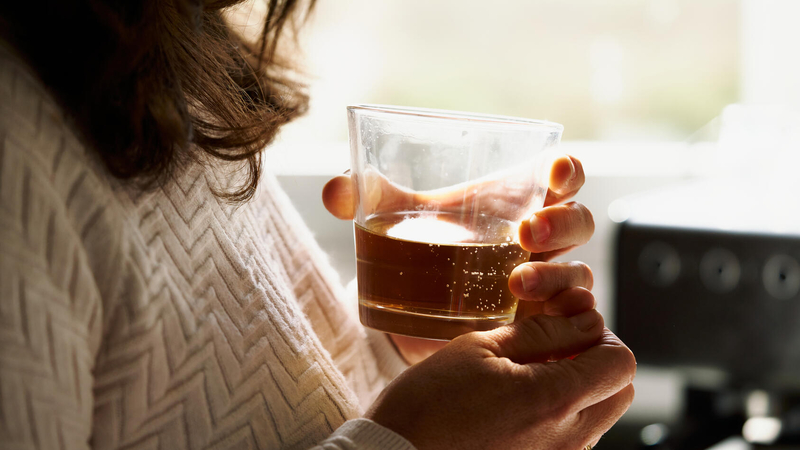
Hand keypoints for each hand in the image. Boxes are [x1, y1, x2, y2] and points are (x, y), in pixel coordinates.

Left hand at [323, 155, 594, 363]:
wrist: (410, 313)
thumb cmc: (417, 251)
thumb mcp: (392, 222)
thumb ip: (364, 199)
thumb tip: (335, 192)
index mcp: (515, 203)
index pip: (560, 176)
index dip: (567, 169)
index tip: (555, 170)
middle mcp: (539, 242)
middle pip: (577, 222)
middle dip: (561, 223)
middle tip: (525, 233)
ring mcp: (545, 284)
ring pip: (577, 273)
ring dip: (557, 275)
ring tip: (516, 285)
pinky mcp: (539, 326)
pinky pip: (575, 321)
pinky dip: (573, 320)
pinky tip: (552, 324)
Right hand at [366, 309, 635, 449]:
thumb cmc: (429, 403)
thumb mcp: (480, 348)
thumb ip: (541, 333)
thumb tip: (584, 319)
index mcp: (555, 399)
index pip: (621, 362)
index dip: (600, 334)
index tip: (566, 326)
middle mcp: (568, 438)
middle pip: (619, 392)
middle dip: (598, 360)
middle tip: (554, 346)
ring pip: (598, 415)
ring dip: (579, 386)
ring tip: (529, 372)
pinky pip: (573, 437)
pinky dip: (561, 412)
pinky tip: (518, 400)